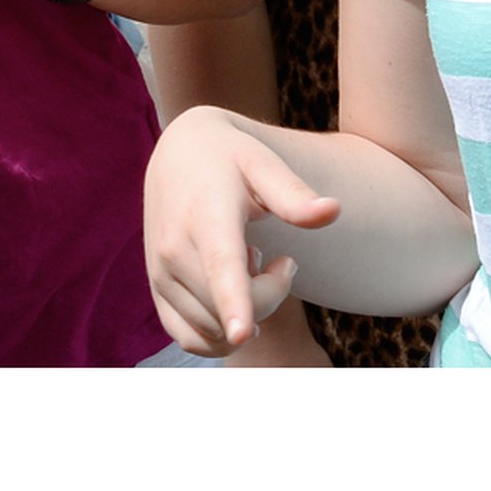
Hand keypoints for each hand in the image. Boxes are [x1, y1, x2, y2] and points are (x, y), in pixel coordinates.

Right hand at [142, 107, 338, 355]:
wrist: (178, 151)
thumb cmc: (229, 157)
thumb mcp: (263, 164)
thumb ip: (294, 194)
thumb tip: (334, 211)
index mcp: (206, 215)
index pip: (220, 265)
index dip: (233, 302)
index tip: (242, 333)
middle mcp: (174, 249)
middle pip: (233, 308)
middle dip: (272, 295)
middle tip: (284, 262)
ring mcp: (160, 273)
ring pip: (215, 329)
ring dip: (248, 313)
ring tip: (250, 267)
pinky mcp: (156, 289)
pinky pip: (191, 339)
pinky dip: (221, 334)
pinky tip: (232, 296)